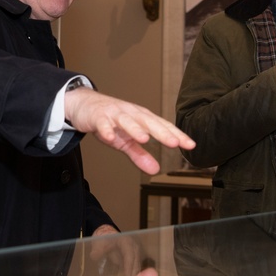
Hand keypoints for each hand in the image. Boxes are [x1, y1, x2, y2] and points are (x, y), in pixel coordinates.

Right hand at [64, 88, 195, 174]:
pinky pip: (102, 123)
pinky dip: (106, 130)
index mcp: (142, 118)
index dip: (177, 135)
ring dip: (135, 129)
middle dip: (162, 132)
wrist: (84, 105)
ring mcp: (114, 114)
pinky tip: (109, 138)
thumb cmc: (110, 121)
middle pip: (149, 122)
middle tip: (175, 143)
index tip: (190, 145)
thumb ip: (140, 154)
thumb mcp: (126, 140)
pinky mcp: (98, 116)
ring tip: (144, 139)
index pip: (163, 127)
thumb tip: (155, 169)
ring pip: (127, 121)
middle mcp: (131, 114)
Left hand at [89, 224, 143, 275]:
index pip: (129, 253)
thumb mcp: (98, 244)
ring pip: (138, 265)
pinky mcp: (136, 258)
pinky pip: (137, 267)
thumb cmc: (104, 241)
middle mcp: (134, 246)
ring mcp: (136, 252)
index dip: (129, 265)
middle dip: (133, 273)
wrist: (108, 237)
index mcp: (126, 241)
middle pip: (136, 261)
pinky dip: (134, 275)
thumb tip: (94, 257)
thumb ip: (96, 251)